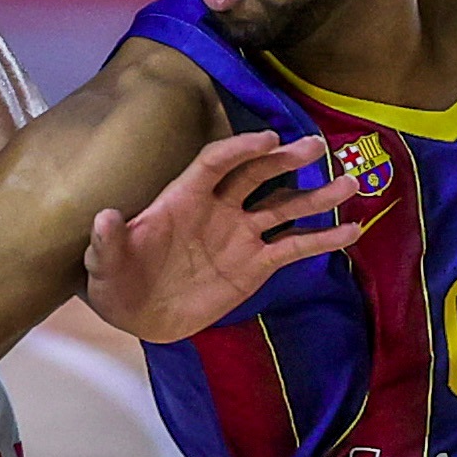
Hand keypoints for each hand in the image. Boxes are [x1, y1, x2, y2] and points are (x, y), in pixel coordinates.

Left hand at [81, 128, 365, 340]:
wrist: (139, 316)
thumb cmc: (118, 281)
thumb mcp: (106, 264)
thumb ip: (108, 242)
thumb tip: (104, 216)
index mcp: (184, 197)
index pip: (216, 162)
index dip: (241, 149)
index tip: (268, 140)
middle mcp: (219, 208)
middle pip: (257, 175)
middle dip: (285, 160)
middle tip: (315, 148)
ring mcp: (241, 234)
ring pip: (284, 207)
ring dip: (316, 196)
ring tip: (349, 185)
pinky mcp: (256, 264)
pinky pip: (293, 247)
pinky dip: (322, 240)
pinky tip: (352, 231)